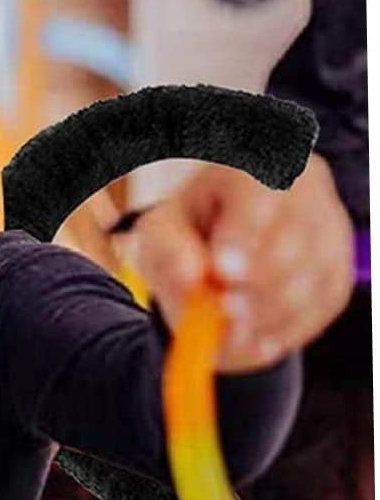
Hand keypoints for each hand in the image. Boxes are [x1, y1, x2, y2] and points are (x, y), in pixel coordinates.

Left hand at [116, 156, 353, 371]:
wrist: (219, 255)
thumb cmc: (186, 234)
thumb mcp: (160, 234)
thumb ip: (168, 251)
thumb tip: (192, 277)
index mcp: (253, 162)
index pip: (258, 189)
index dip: (245, 232)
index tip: (224, 272)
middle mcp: (304, 187)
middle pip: (294, 237)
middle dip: (257, 284)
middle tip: (224, 311)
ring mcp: (330, 229)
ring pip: (312, 278)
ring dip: (268, 313)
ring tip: (230, 329)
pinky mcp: (339, 271)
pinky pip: (322, 306)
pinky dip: (285, 329)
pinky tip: (253, 336)